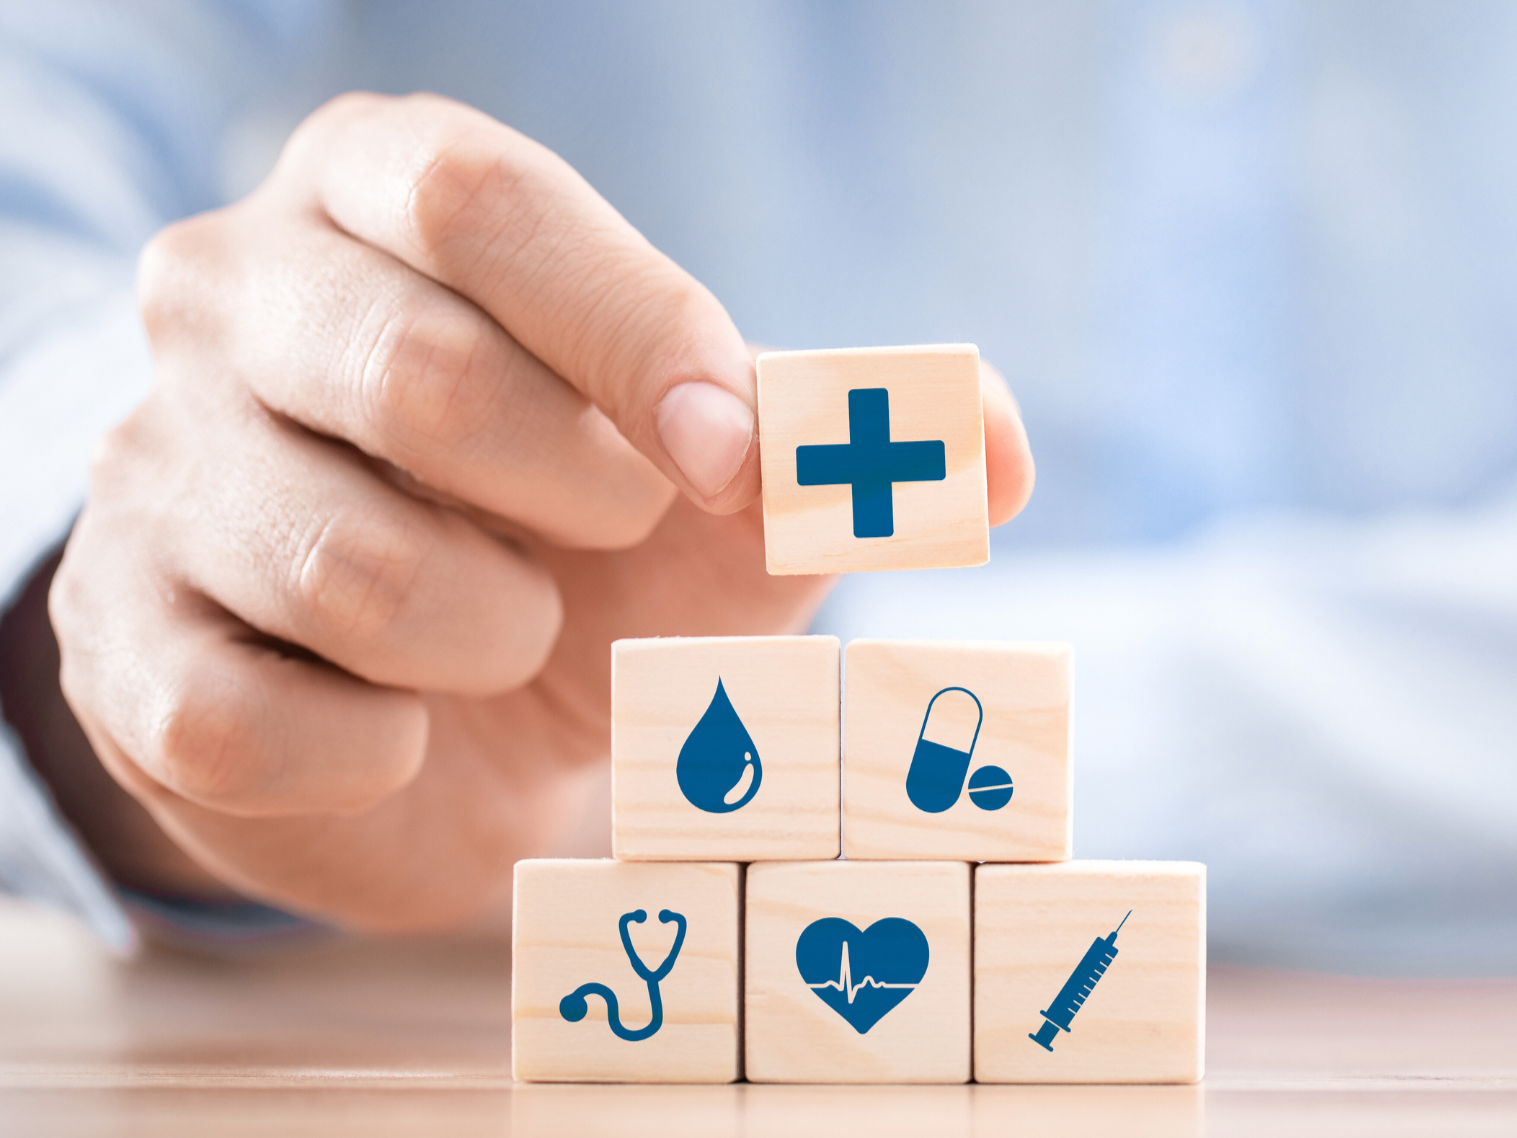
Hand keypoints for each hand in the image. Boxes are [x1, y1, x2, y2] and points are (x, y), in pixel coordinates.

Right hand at [47, 93, 1034, 932]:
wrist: (443, 715)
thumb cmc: (586, 556)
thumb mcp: (718, 486)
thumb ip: (840, 443)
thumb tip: (995, 446)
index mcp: (377, 201)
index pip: (478, 201)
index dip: (631, 333)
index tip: (729, 458)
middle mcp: (231, 303)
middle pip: (409, 369)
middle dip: (570, 497)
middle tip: (603, 542)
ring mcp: (153, 476)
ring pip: (344, 566)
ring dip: (488, 639)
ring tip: (501, 632)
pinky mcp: (121, 646)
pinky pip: (252, 717)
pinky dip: (380, 752)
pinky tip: (396, 724)